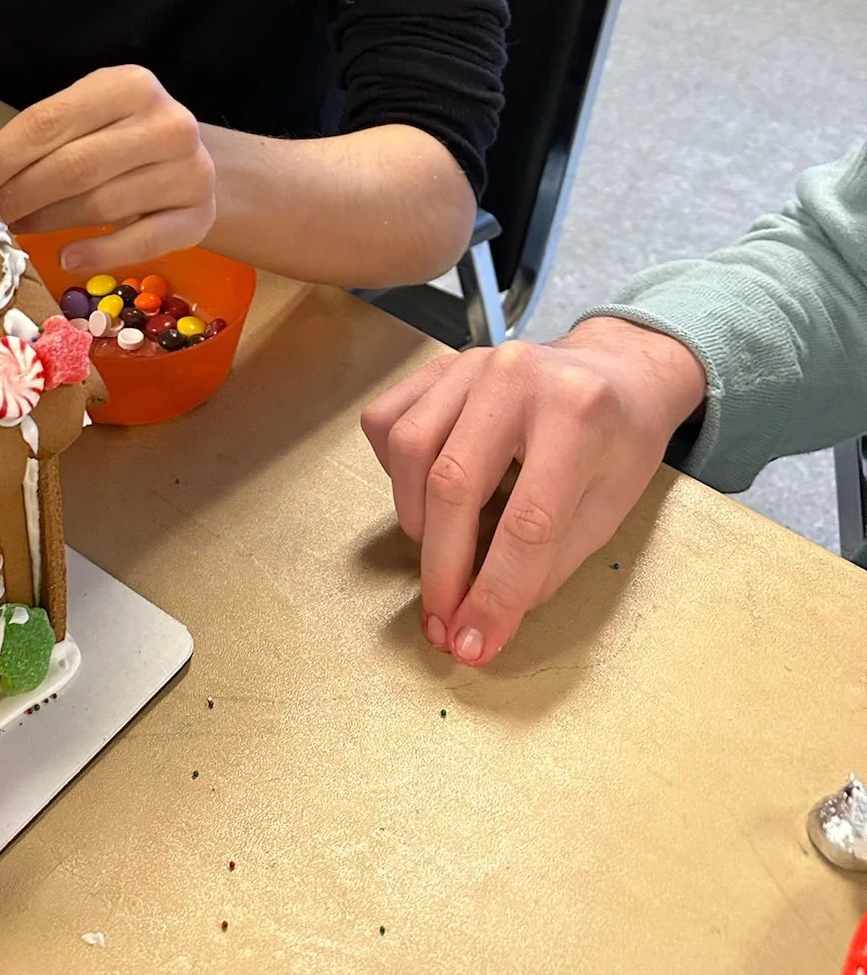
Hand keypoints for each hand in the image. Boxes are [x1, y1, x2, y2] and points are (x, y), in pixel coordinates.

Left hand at [0, 65, 215, 276]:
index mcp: (130, 85)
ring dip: (47, 223)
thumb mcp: (87, 118)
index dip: (0, 158)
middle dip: (17, 196)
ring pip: (101, 204)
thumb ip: (41, 137)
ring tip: (14, 233)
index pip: (48, 123)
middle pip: (73, 167)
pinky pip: (141, 242)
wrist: (195, 161)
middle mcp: (168, 123)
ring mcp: (191, 172)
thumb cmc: (121, 137)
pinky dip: (99, 252)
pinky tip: (67, 257)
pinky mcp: (199, 216)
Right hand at [361, 317, 707, 666]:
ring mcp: (470, 363)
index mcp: (578, 413)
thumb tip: (486, 617)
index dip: (496, 593)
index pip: (527, 522)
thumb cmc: (620, 443)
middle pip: (454, 483)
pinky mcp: (438, 365)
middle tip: (441, 623)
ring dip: (415, 520)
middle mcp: (516, 376)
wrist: (615, 369)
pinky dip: (394, 472)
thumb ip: (549, 562)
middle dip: (442, 569)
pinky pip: (387, 420)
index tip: (474, 644)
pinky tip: (424, 493)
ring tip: (440, 554)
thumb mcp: (610, 508)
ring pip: (409, 447)